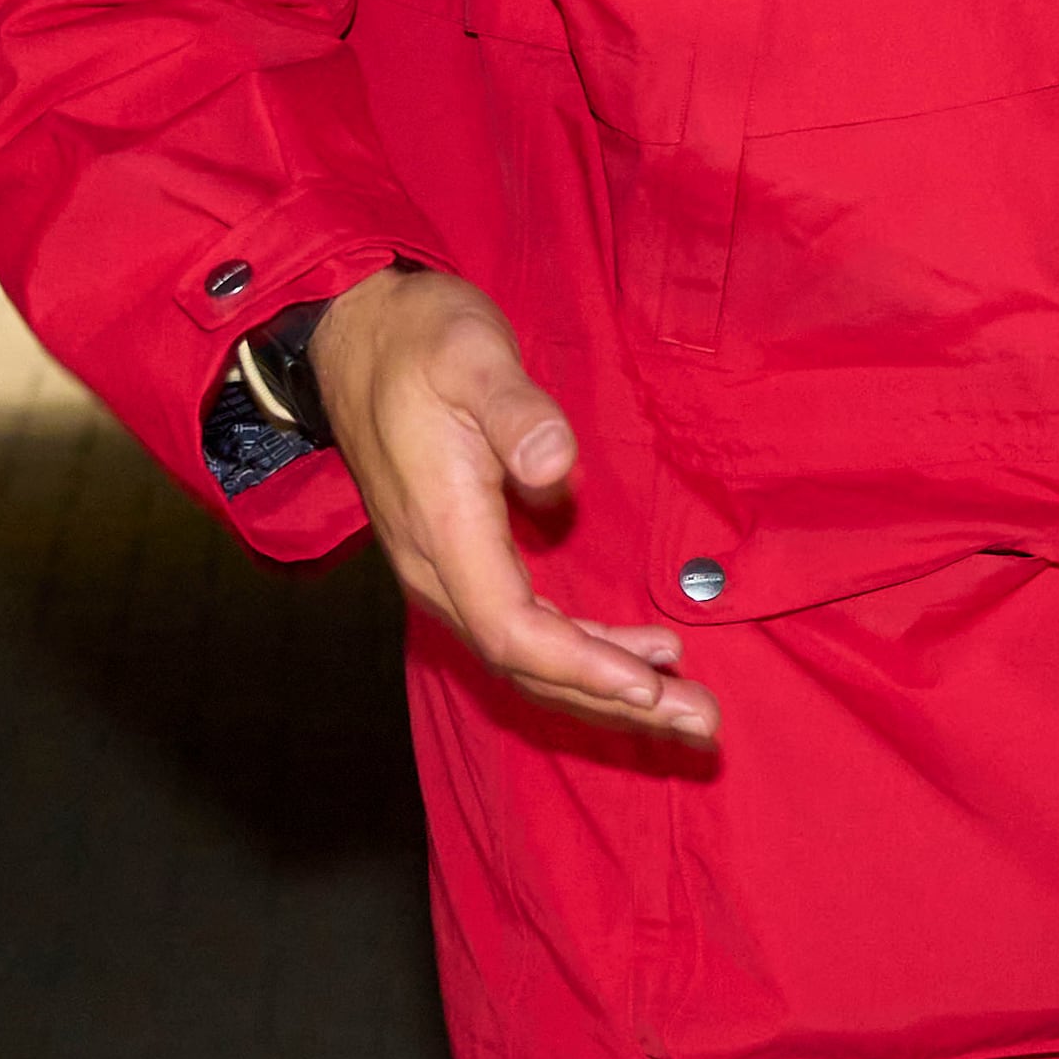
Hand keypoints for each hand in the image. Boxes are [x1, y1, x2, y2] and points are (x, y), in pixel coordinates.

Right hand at [309, 266, 713, 740]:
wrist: (358, 335)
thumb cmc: (420, 341)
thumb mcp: (470, 355)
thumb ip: (515, 410)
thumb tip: (557, 466)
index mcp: (444, 531)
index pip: (513, 630)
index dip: (581, 666)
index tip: (651, 684)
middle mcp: (440, 570)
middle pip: (527, 665)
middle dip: (614, 702)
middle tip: (701, 723)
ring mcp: (447, 572)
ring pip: (527, 658)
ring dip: (605, 689)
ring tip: (685, 708)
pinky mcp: (462, 562)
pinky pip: (522, 632)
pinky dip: (582, 656)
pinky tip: (636, 659)